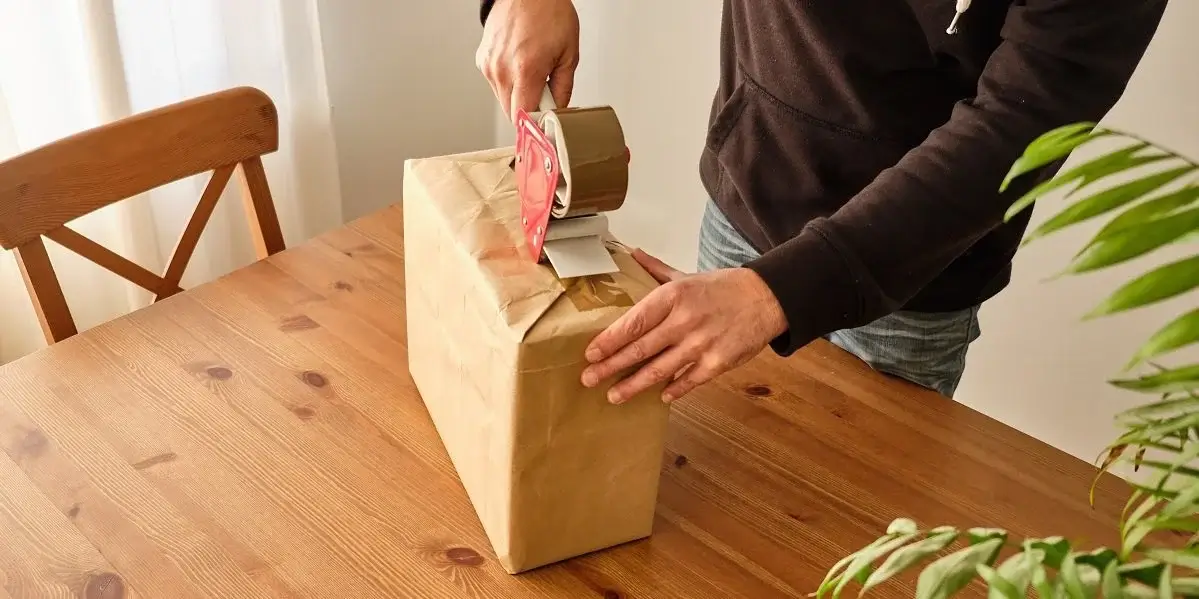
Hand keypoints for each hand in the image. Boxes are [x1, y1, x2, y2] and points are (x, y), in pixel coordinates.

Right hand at [476, 0, 579, 120]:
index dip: (535, 127)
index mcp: (525, 69)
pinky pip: (496, 85)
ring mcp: (489, 65)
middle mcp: (502, 69)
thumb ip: (563, 89)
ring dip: (519, 96)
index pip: (523, 118)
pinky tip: (519, 64)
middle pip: (512, 114)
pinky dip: (509, 82)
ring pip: (503, 100)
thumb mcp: (569, 54)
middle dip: (529, 111)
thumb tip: (558, 111)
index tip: (545, 127)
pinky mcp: (482, 61)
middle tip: (545, 93)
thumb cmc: (549, 13)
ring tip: (532, 73)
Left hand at [580, 249, 787, 403]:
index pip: (634, 322)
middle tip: (588, 379)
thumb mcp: (686, 275)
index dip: (610, 340)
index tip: (590, 353)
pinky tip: (659, 398)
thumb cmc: (720, 288)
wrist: (765, 297)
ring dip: (634, 385)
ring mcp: (702, 343)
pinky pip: (690, 380)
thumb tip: (630, 253)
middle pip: (641, 349)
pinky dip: (674, 390)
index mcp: (673, 296)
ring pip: (661, 370)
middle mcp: (684, 320)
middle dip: (611, 366)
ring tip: (613, 396)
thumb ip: (655, 269)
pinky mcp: (719, 362)